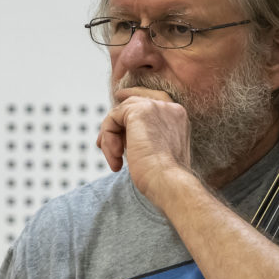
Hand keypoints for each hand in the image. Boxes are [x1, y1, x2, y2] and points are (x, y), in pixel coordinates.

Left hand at [97, 86, 193, 202]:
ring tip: (114, 161)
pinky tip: (116, 159)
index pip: (155, 99)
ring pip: (120, 113)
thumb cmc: (163, 178)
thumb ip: (144, 136)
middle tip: (100, 144)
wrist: (169, 183)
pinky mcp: (139, 111)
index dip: (134, 95)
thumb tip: (119, 132)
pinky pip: (112, 119)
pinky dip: (108, 139)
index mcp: (178, 117)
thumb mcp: (156, 152)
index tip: (118, 97)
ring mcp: (156, 107)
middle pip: (134, 103)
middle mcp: (170, 108)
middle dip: (114, 123)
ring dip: (109, 138)